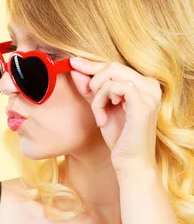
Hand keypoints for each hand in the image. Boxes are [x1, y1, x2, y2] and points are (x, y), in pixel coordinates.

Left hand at [69, 58, 161, 178]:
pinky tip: (103, 119)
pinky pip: (115, 87)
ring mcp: (150, 92)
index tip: (72, 62)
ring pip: (111, 76)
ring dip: (97, 96)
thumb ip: (90, 89)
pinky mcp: (144, 102)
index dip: (91, 64)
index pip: (114, 66)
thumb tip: (75, 69)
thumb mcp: (100, 108)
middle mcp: (150, 85)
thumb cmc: (118, 137)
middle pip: (112, 66)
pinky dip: (102, 101)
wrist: (129, 161)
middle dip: (93, 83)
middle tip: (93, 104)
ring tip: (99, 116)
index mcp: (143, 84)